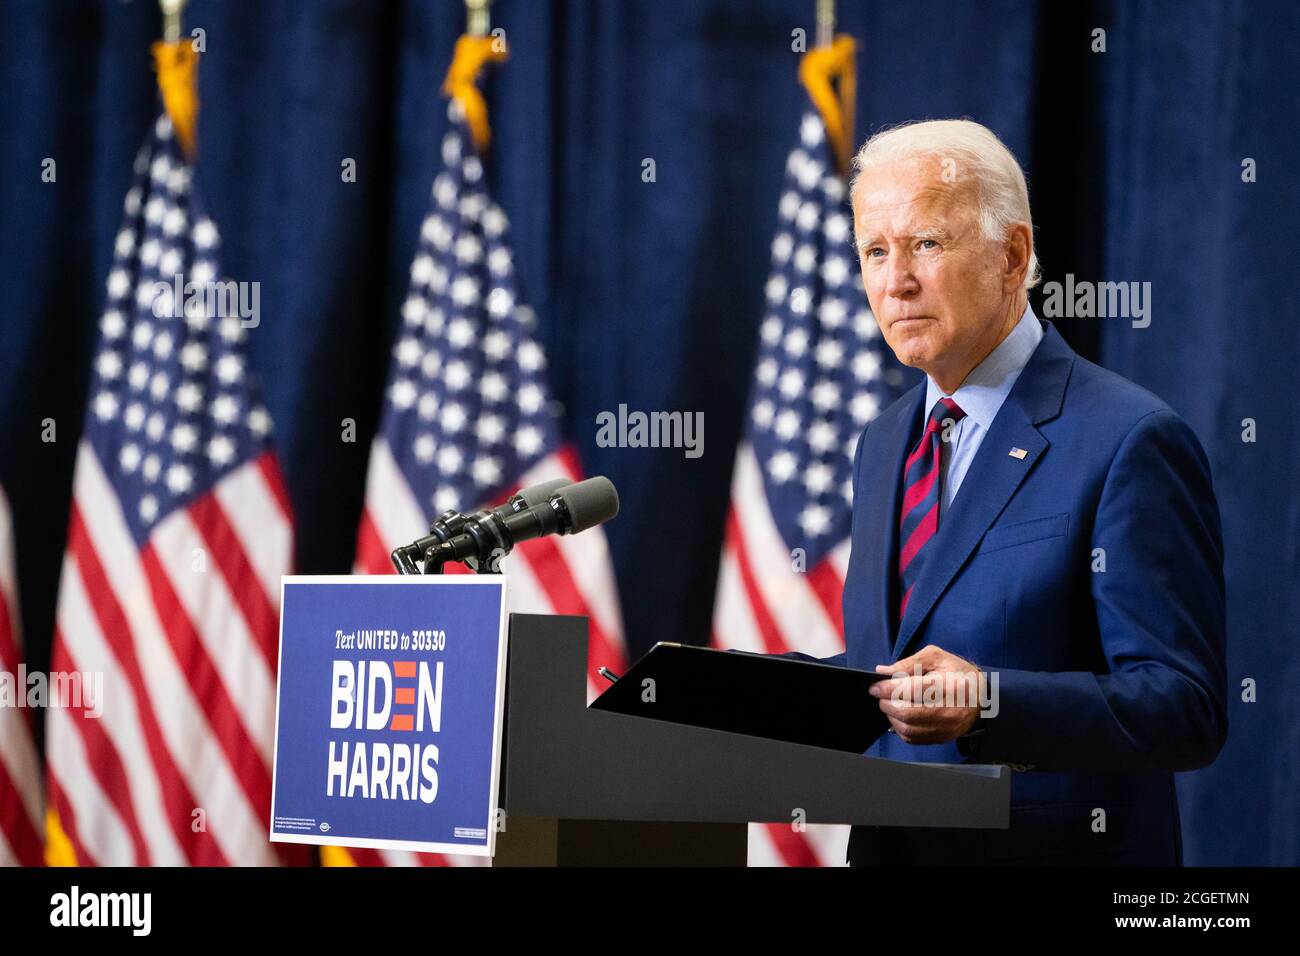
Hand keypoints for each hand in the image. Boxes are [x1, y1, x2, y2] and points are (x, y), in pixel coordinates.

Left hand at [869, 644, 983, 744]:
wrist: (981, 695)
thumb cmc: (958, 673)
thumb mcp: (936, 657)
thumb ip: (908, 663)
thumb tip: (883, 671)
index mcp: (949, 686)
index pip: (912, 690)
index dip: (888, 688)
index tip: (875, 686)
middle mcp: (949, 710)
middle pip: (907, 713)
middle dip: (887, 704)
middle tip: (881, 695)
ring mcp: (947, 727)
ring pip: (908, 729)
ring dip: (892, 717)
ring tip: (890, 704)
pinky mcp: (943, 737)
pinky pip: (914, 739)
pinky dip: (901, 728)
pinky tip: (900, 716)